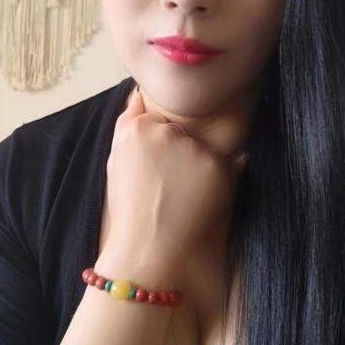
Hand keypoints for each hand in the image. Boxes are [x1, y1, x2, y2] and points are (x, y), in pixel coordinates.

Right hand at [103, 86, 246, 274]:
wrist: (147, 253)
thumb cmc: (130, 210)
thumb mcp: (116, 160)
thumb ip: (130, 121)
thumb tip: (141, 91)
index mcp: (135, 129)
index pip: (156, 116)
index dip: (158, 144)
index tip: (153, 170)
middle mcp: (165, 132)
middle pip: (182, 130)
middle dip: (179, 150)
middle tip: (166, 187)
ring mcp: (193, 148)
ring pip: (204, 147)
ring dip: (200, 165)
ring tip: (182, 197)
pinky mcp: (218, 166)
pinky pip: (228, 164)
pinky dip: (220, 180)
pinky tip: (200, 202)